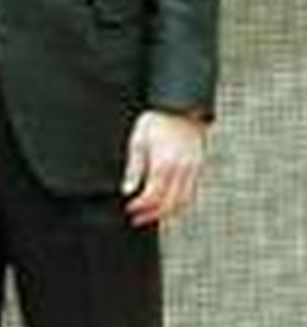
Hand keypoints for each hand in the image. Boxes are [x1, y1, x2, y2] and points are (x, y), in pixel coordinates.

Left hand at [121, 109, 207, 226]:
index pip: (153, 195)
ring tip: (150, 215)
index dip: (141, 207)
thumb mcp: (138, 141)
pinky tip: (167, 203)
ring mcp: (193, 169)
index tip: (130, 210)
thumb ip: (134, 168)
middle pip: (169, 203)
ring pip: (183, 201)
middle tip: (137, 219)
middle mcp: (181, 169)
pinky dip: (179, 202)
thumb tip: (128, 190)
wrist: (181, 107)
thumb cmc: (156, 121)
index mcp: (164, 163)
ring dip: (166, 212)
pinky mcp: (198, 166)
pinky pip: (190, 191)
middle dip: (152, 215)